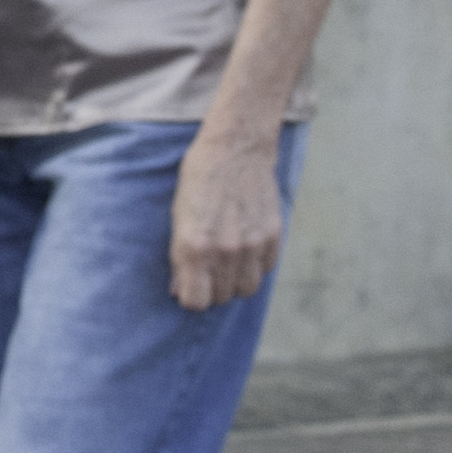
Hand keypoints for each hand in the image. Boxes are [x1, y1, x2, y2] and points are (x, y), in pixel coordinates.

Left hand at [170, 130, 285, 309]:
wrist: (235, 150)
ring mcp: (252, 245)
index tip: (188, 286)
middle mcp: (225, 250)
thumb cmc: (199, 181)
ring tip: (226, 263)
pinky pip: (264, 271)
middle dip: (211, 289)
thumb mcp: (178, 217)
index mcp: (194, 246)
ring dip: (234, 282)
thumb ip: (180, 257)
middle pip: (221, 298)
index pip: (195, 302)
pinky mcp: (274, 237)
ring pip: (246, 290)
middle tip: (206, 270)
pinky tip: (244, 249)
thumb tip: (179, 290)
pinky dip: (254, 267)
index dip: (190, 297)